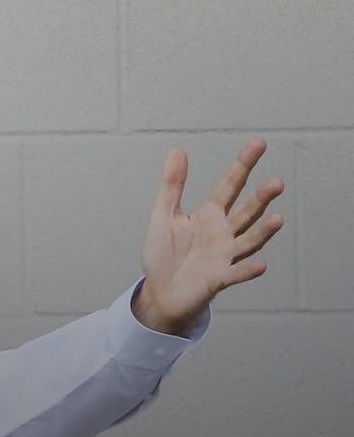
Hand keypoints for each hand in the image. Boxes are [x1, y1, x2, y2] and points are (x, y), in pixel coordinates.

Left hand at [133, 139, 283, 335]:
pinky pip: (235, 273)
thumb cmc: (163, 255)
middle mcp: (223, 233)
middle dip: (261, 198)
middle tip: (277, 183)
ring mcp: (224, 255)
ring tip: (277, 219)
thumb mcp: (163, 216)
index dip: (243, 165)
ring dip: (263, 232)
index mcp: (210, 215)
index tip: (259, 143)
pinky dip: (247, 270)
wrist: (160, 293)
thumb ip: (172, 186)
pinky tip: (260, 265)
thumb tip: (177, 151)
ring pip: (248, 240)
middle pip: (246, 212)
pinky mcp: (218, 278)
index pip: (230, 185)